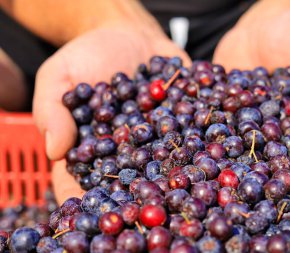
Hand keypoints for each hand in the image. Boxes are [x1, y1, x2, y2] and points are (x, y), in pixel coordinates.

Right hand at [33, 26, 189, 203]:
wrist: (126, 31)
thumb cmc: (87, 55)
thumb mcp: (59, 76)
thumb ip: (52, 111)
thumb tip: (55, 152)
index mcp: (97, 148)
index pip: (93, 180)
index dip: (99, 197)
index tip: (109, 206)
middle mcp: (132, 148)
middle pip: (137, 176)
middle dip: (147, 188)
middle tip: (158, 196)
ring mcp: (162, 133)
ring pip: (171, 157)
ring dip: (183, 167)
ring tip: (193, 173)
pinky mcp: (184, 115)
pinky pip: (196, 126)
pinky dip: (206, 132)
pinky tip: (216, 139)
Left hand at [213, 2, 289, 186]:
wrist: (268, 21)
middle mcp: (288, 131)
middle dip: (284, 177)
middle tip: (278, 195)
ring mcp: (256, 125)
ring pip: (254, 151)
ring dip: (247, 166)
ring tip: (239, 182)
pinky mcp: (231, 113)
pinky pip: (224, 128)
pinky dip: (216, 138)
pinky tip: (207, 151)